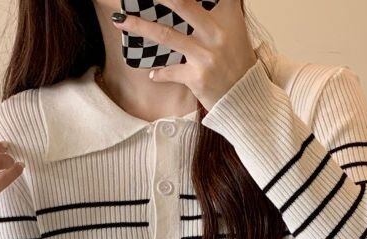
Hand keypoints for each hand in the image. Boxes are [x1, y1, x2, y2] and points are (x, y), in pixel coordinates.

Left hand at [110, 0, 257, 109]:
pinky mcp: (196, 78)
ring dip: (139, 26)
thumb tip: (192, 7)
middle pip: (182, 5)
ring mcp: (205, 56)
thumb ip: (216, 19)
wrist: (246, 101)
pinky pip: (169, 72)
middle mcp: (216, 35)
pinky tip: (153, 74)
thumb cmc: (238, 68)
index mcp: (227, 19)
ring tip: (120, 21)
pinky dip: (159, 73)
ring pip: (166, 35)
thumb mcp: (234, 36)